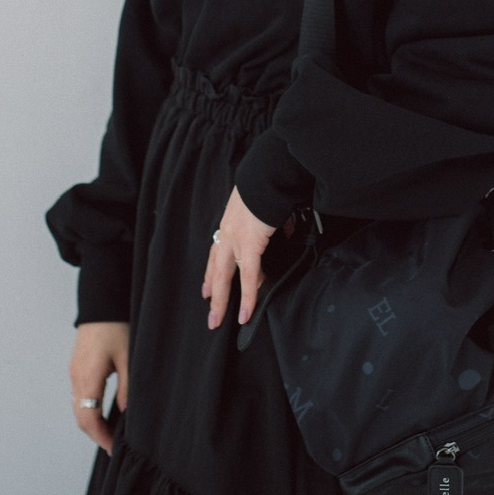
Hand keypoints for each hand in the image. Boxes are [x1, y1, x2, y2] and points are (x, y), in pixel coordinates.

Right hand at [69, 321, 129, 453]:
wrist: (102, 301)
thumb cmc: (116, 326)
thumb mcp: (128, 358)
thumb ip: (127, 388)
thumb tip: (126, 414)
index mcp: (88, 377)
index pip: (88, 419)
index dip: (100, 438)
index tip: (114, 449)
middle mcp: (76, 377)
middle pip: (80, 416)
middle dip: (96, 434)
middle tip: (113, 445)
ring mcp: (74, 371)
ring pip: (78, 407)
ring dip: (91, 422)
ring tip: (111, 431)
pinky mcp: (76, 365)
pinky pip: (79, 395)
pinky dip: (89, 408)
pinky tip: (104, 411)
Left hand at [202, 186, 275, 328]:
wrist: (271, 173)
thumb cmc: (271, 184)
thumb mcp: (266, 205)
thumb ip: (273, 221)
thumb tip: (285, 229)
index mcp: (231, 221)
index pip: (218, 250)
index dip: (213, 270)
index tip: (207, 288)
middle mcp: (228, 231)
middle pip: (216, 268)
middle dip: (213, 292)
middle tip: (210, 313)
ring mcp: (235, 238)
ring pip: (224, 277)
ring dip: (222, 301)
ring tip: (218, 321)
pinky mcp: (249, 245)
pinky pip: (248, 277)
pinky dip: (249, 297)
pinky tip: (246, 313)